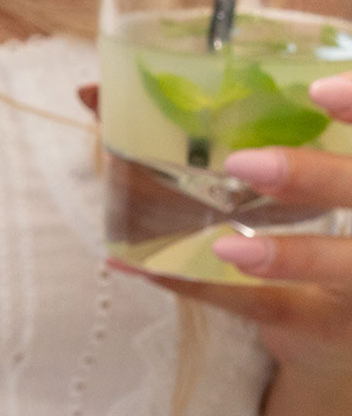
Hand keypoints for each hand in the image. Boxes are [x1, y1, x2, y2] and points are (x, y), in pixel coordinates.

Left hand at [140, 72, 351, 381]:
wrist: (331, 313)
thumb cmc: (280, 203)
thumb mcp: (260, 156)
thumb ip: (193, 122)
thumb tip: (89, 90)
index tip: (319, 90)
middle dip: (319, 179)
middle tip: (244, 164)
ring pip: (345, 269)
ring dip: (290, 257)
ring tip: (228, 248)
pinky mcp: (328, 326)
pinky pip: (269, 309)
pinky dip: (202, 285)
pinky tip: (144, 266)